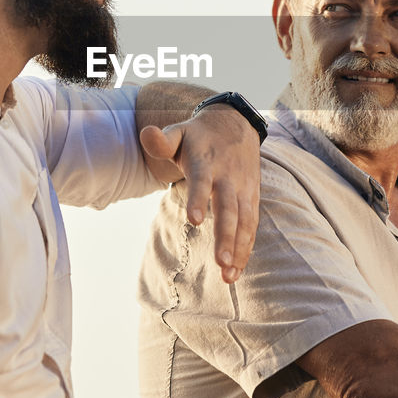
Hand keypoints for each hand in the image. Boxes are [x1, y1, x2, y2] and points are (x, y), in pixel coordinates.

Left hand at [139, 104, 260, 282]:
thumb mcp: (178, 132)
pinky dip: (247, 247)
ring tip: (229, 275)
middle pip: (228, 208)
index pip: (203, 182)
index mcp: (206, 162)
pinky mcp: (252, 197)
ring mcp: (243, 189)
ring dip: (239, 248)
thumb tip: (146, 134)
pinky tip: (238, 270)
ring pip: (244, 221)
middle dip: (226, 236)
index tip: (195, 220)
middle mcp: (228, 177)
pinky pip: (251, 224)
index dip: (199, 199)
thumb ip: (162, 140)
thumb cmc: (198, 136)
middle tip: (221, 262)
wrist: (236, 123)